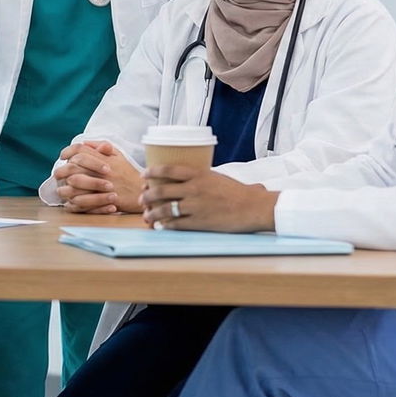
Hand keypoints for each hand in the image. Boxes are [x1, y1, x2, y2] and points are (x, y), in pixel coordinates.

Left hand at [53, 140, 143, 213]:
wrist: (143, 191)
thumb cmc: (129, 173)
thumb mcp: (119, 155)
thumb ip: (103, 147)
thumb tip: (85, 142)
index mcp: (106, 159)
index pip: (82, 150)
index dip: (69, 151)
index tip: (63, 156)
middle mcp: (103, 171)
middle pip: (75, 166)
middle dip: (62, 170)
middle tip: (57, 174)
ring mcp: (104, 186)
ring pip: (77, 185)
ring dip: (65, 188)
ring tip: (60, 190)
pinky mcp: (106, 200)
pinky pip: (85, 202)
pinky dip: (75, 202)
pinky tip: (70, 202)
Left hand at [140, 165, 278, 232]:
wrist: (253, 207)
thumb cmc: (238, 192)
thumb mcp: (216, 177)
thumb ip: (200, 178)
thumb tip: (186, 179)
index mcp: (199, 174)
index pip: (168, 170)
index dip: (152, 171)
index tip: (144, 174)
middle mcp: (194, 189)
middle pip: (161, 190)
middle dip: (147, 195)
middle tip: (142, 199)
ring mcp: (196, 206)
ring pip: (165, 209)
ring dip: (152, 213)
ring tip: (147, 216)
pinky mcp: (199, 221)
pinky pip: (176, 224)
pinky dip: (165, 225)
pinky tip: (160, 226)